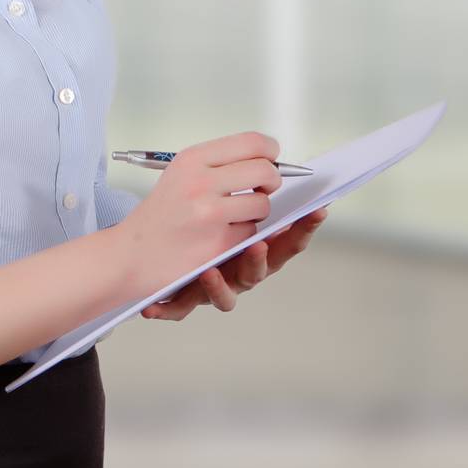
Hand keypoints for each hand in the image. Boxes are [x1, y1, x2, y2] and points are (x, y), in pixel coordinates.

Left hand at [140, 206, 328, 321]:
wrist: (150, 252)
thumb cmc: (197, 224)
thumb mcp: (221, 199)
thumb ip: (247, 188)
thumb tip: (273, 158)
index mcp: (254, 248)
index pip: (287, 243)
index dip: (303, 229)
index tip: (317, 211)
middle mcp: (238, 270)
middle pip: (259, 273)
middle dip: (261, 260)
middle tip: (260, 243)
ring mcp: (212, 286)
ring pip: (224, 297)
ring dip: (220, 287)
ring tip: (210, 271)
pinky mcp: (182, 297)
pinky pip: (179, 308)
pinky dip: (172, 309)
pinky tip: (156, 307)